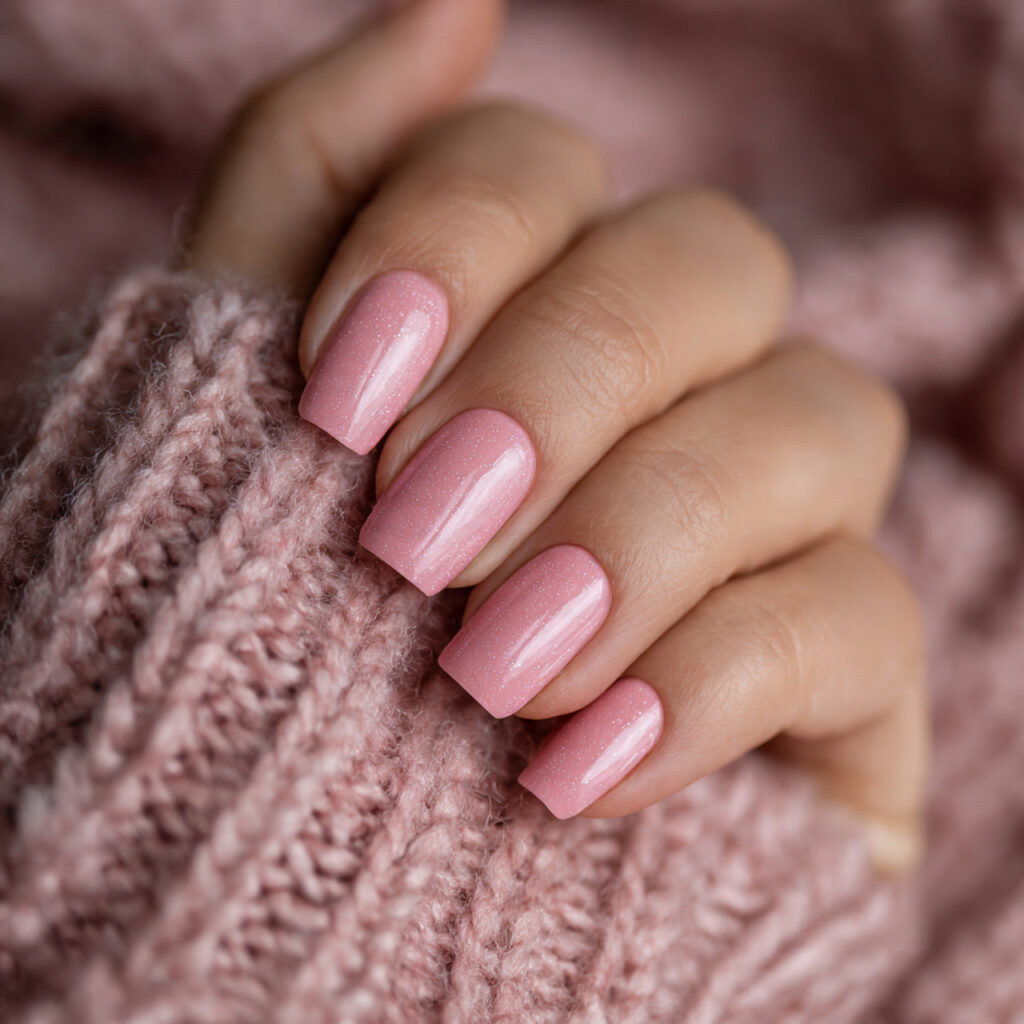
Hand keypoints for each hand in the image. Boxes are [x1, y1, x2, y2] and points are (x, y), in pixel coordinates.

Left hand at [183, 0, 926, 872]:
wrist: (320, 894)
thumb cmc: (275, 647)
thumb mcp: (242, 408)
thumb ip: (317, 183)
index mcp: (532, 315)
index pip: (549, 172)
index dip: (458, 239)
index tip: (337, 389)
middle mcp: (675, 394)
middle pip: (712, 268)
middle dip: (565, 382)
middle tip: (416, 535)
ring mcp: (777, 528)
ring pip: (826, 422)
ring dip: (649, 533)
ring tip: (488, 672)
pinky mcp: (840, 676)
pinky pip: (858, 621)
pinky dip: (711, 683)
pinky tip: (570, 773)